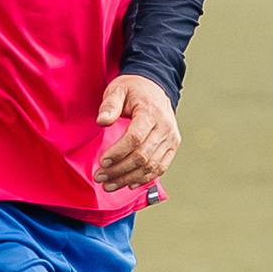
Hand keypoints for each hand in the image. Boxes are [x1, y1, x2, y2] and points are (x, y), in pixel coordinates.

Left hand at [93, 75, 177, 192]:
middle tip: (100, 177)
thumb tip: (102, 121)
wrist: (154, 86)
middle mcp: (164, 127)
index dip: (118, 153)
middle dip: (119, 170)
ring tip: (109, 185)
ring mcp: (171, 138)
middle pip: (143, 156)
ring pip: (151, 166)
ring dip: (129, 178)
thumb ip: (109, 104)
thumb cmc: (133, 89)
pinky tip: (129, 184)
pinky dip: (145, 178)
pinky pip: (161, 167)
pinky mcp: (172, 146)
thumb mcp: (117, 89)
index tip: (102, 162)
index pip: (135, 138)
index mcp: (151, 113)